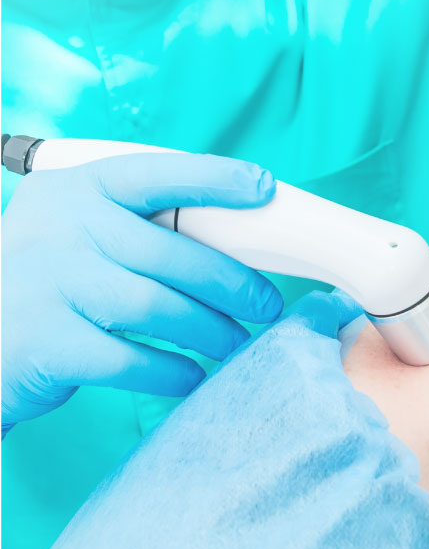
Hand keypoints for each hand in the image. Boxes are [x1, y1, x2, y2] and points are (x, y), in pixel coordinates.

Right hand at [1, 153, 285, 432]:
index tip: (263, 187)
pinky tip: (189, 374)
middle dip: (233, 283)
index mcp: (73, 190)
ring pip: (160, 308)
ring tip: (234, 342)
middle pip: (173, 255)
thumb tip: (234, 243)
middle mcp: (59, 228)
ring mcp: (48, 283)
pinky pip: (133, 359)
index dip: (213, 179)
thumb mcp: (73, 236)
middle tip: (265, 304)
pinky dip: (171, 370)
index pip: (153, 174)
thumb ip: (134, 229)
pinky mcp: (46, 342)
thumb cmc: (44, 286)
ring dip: (211, 330)